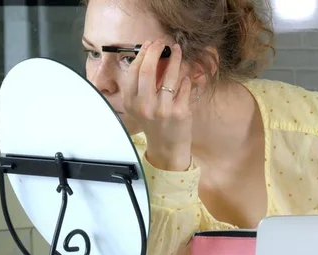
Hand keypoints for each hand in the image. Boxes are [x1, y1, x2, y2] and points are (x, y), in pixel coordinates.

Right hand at [123, 40, 192, 170]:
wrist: (166, 147)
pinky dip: (186, 79)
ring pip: (170, 76)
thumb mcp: (140, 107)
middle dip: (156, 51)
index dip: (143, 54)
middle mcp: (144, 105)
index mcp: (131, 102)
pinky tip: (186, 76)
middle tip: (164, 43)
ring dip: (175, 59)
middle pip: (148, 70)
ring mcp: (162, 109)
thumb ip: (143, 86)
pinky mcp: (179, 112)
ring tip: (178, 51)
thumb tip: (153, 57)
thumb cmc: (154, 124)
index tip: (150, 44)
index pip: (134, 71)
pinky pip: (184, 87)